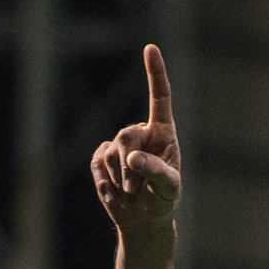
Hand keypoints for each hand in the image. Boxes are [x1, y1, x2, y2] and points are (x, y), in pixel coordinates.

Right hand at [91, 44, 180, 229]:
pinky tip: (117, 193)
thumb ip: (156, 171)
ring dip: (120, 178)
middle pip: (126, 135)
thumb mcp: (169, 189)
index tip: (150, 48)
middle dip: (129, 164)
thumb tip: (133, 158)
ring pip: (111, 152)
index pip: (160, 98)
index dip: (155, 73)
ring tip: (131, 192)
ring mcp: (119, 144)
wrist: (143, 220)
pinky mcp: (101, 157)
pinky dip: (107, 183)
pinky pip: (98, 165)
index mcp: (163, 133)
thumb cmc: (163, 200)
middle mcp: (141, 133)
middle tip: (134, 187)